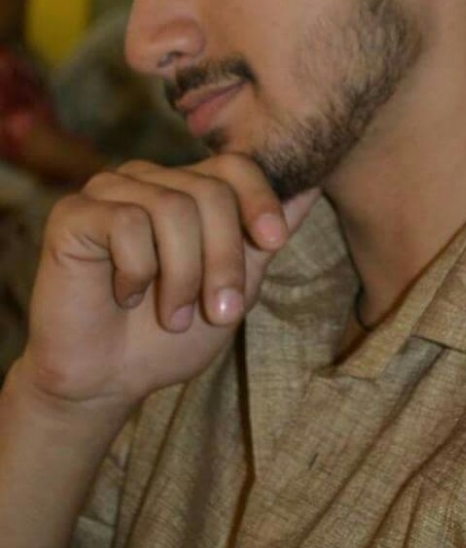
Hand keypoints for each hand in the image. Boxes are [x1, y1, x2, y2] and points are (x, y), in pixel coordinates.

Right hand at [17, 155, 319, 412]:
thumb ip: (264, 238)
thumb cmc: (170, 336)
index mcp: (188, 191)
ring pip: (171, 208)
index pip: (235, 166)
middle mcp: (149, 181)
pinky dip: (137, 272)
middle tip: (219, 311)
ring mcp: (108, 192)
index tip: (272, 242)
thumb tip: (311, 187)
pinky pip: (125, 224)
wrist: (107, 381)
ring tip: (173, 314)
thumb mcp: (235, 287)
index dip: (259, 199)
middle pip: (209, 191)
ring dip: (182, 276)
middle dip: (223, 259)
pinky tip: (126, 295)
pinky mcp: (73, 214)